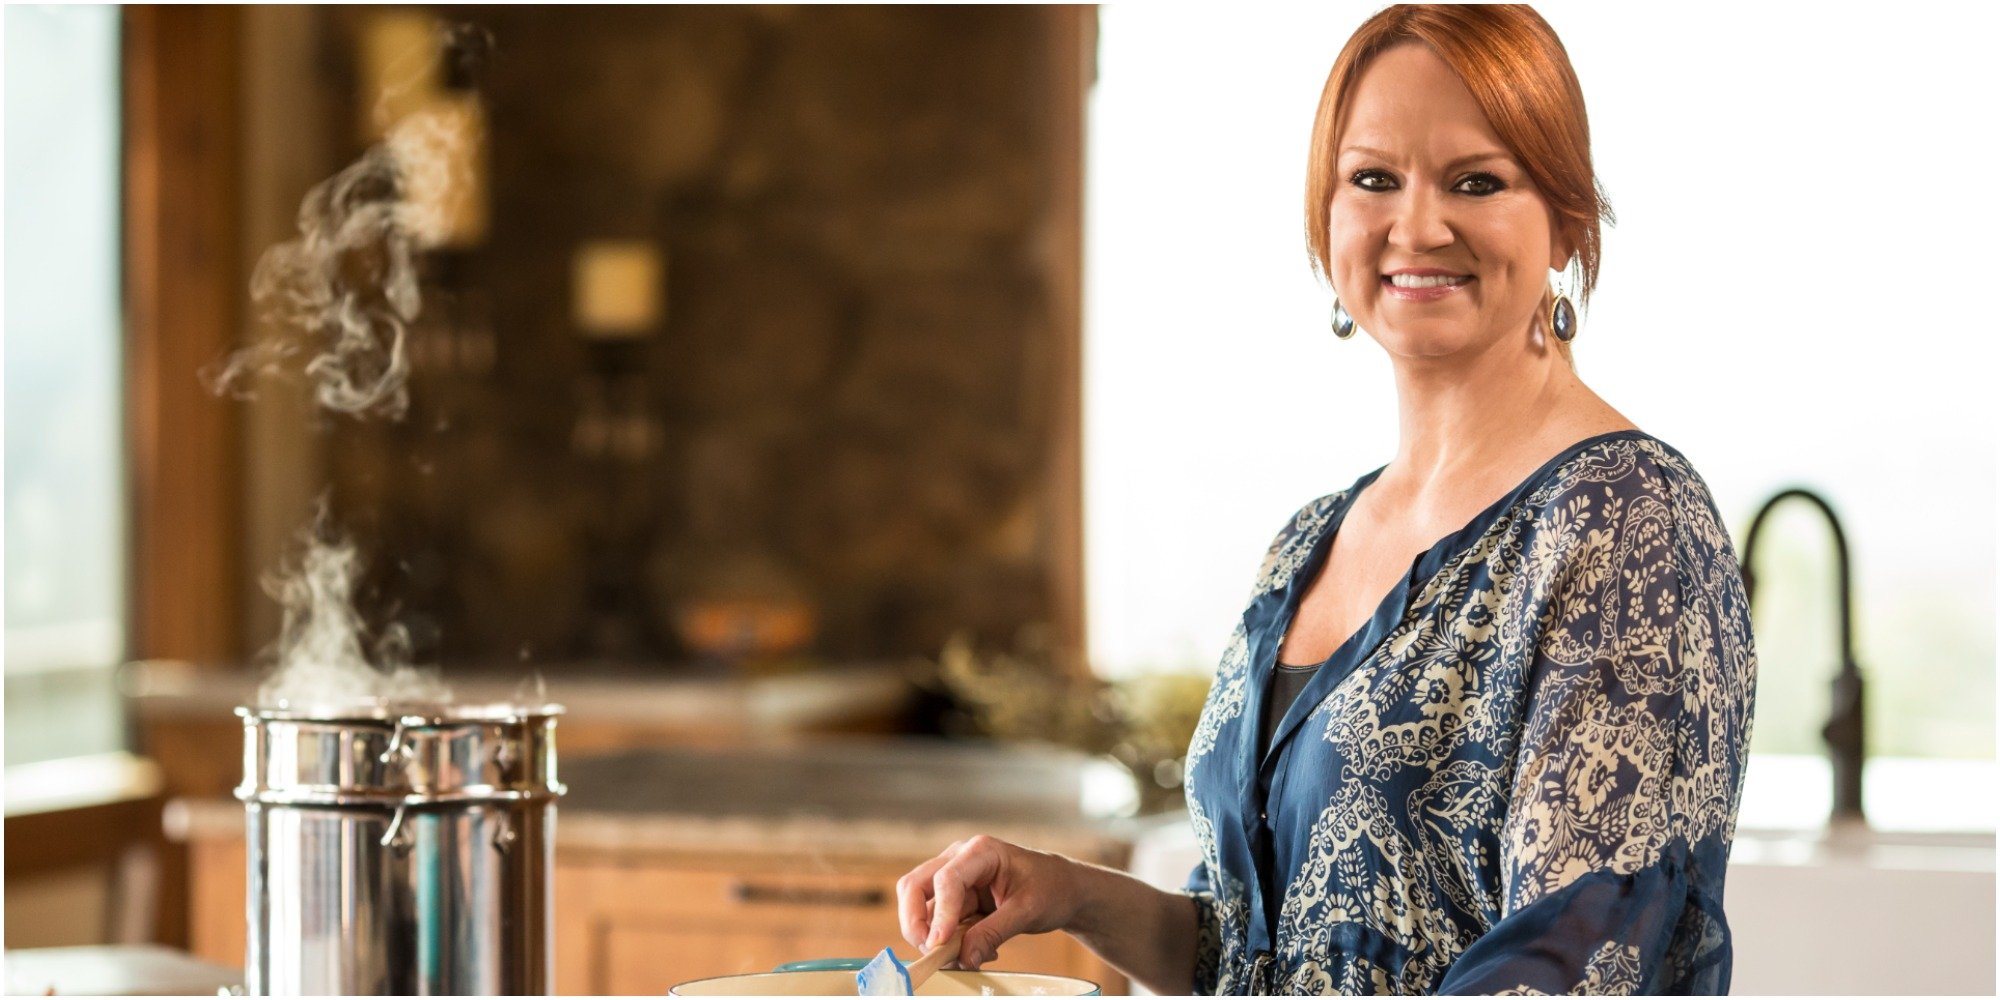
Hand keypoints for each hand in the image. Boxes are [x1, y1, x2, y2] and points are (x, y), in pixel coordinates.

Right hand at [894, 835, 1085, 971]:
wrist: (1065, 889)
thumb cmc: (1052, 888)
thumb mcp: (1028, 911)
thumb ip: (994, 932)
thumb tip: (964, 957)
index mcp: (981, 851)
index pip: (946, 880)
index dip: (940, 914)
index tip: (940, 945)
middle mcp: (960, 860)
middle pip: (915, 887)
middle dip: (917, 924)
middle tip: (933, 953)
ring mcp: (955, 879)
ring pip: (922, 909)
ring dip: (937, 939)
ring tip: (971, 955)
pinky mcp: (956, 899)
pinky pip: (938, 923)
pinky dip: (949, 942)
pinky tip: (977, 950)